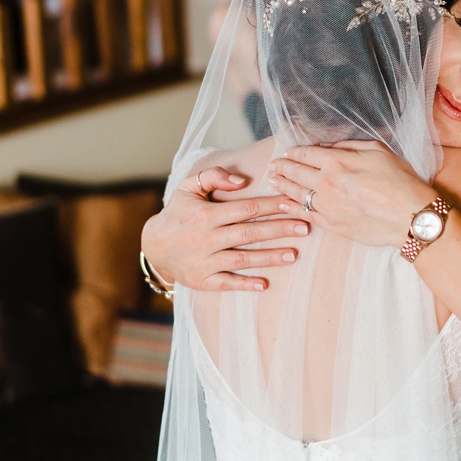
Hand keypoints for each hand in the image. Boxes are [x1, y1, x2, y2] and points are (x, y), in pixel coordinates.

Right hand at [140, 166, 309, 291]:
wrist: (154, 246)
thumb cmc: (179, 212)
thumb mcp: (189, 187)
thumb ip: (214, 177)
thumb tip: (242, 181)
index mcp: (206, 214)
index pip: (246, 208)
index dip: (271, 205)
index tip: (293, 203)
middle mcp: (206, 238)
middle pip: (249, 233)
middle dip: (279, 230)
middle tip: (305, 227)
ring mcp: (205, 261)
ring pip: (242, 259)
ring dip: (269, 258)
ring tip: (294, 255)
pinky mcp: (202, 280)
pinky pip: (227, 283)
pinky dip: (245, 284)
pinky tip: (266, 284)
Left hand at [268, 141, 436, 247]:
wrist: (411, 216)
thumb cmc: (400, 181)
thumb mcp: (379, 151)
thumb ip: (351, 145)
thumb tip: (332, 146)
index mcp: (337, 162)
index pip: (306, 154)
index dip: (294, 152)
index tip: (287, 152)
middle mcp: (326, 184)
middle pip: (296, 173)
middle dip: (282, 167)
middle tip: (272, 165)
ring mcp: (327, 206)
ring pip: (296, 194)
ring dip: (282, 186)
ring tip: (273, 181)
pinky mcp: (332, 225)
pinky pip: (305, 214)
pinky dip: (291, 208)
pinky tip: (284, 203)